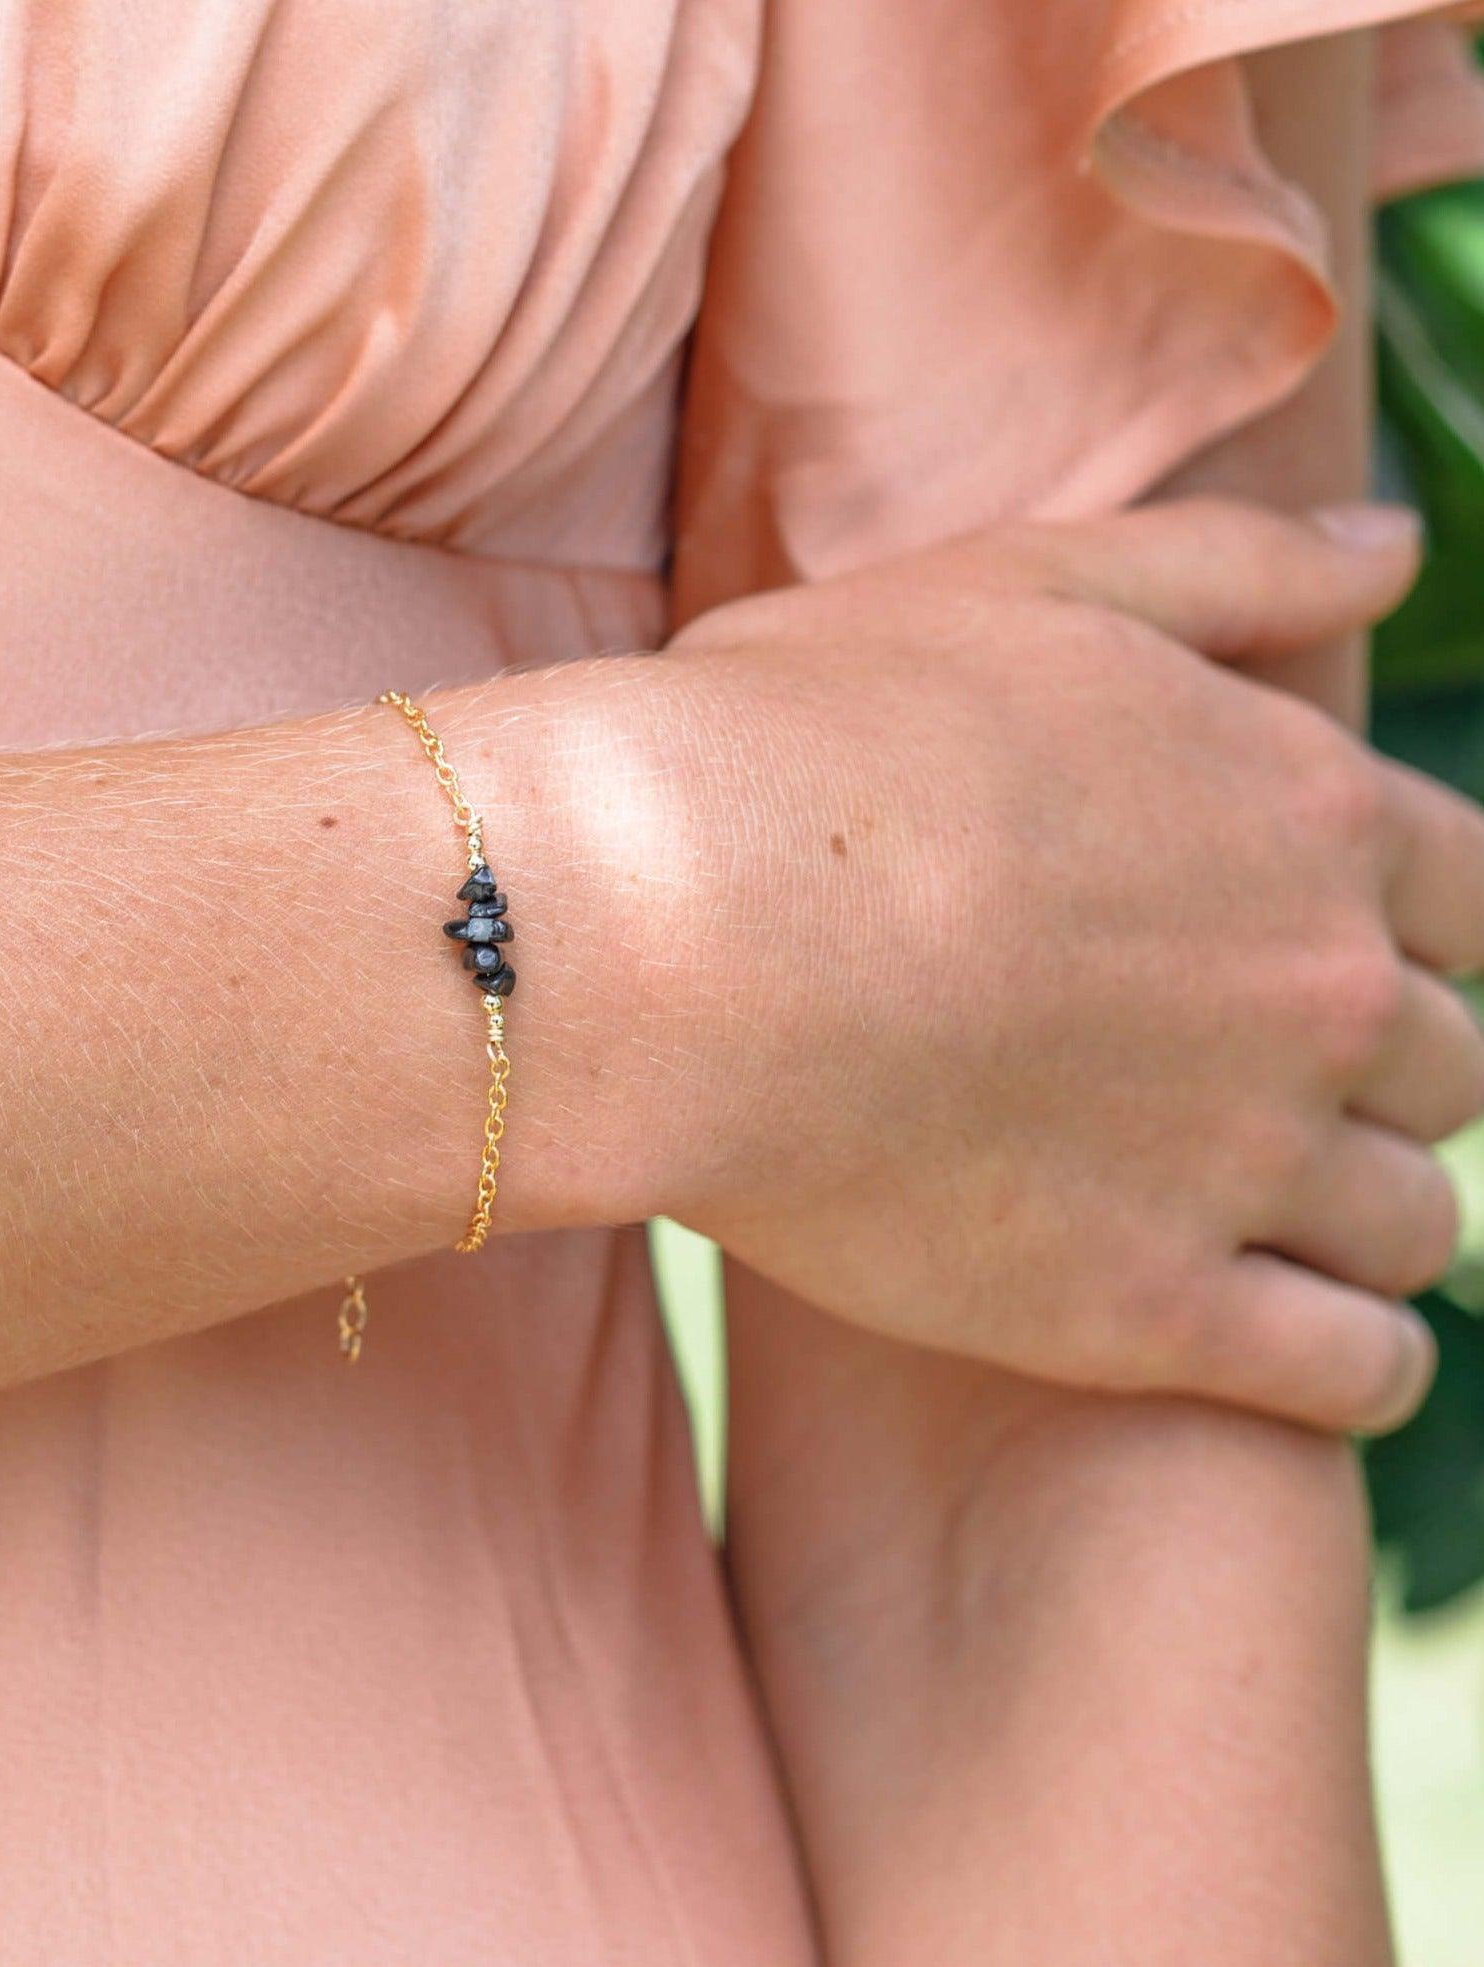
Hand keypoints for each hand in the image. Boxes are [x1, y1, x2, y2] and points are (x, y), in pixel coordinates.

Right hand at [638, 498, 1483, 1432]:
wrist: (671, 930)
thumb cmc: (808, 739)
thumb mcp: (1024, 586)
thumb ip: (1232, 568)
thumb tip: (1399, 547)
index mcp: (1306, 810)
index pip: (1475, 896)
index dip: (1407, 926)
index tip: (1312, 949)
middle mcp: (1318, 990)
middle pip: (1454, 1066)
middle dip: (1381, 1073)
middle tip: (1248, 1083)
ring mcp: (1242, 1160)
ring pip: (1416, 1223)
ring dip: (1367, 1216)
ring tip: (1264, 1218)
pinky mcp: (1146, 1308)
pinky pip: (1353, 1374)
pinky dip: (1359, 1368)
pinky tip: (1303, 1347)